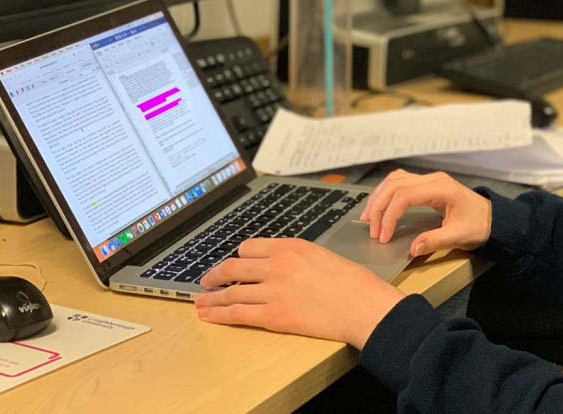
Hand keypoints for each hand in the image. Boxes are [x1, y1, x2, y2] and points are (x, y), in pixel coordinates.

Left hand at [194, 238, 404, 347]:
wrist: (361, 305)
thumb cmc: (352, 283)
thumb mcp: (323, 256)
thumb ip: (298, 260)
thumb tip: (285, 269)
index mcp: (291, 247)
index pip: (249, 248)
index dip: (238, 258)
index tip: (231, 264)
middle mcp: (277, 265)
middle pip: (233, 267)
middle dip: (215, 275)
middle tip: (206, 281)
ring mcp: (272, 290)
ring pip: (230, 292)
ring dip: (211, 298)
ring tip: (200, 301)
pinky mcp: (272, 315)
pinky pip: (237, 313)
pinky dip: (219, 314)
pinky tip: (210, 315)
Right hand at [360, 169, 491, 256]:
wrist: (494, 218)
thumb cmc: (480, 224)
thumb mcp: (459, 236)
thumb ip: (435, 241)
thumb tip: (413, 248)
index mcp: (441, 188)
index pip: (404, 196)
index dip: (389, 215)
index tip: (384, 236)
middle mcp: (433, 180)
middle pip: (395, 185)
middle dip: (379, 207)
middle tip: (372, 229)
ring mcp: (430, 180)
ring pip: (394, 181)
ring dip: (379, 198)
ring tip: (369, 218)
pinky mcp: (427, 185)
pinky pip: (400, 182)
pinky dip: (386, 194)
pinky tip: (380, 206)